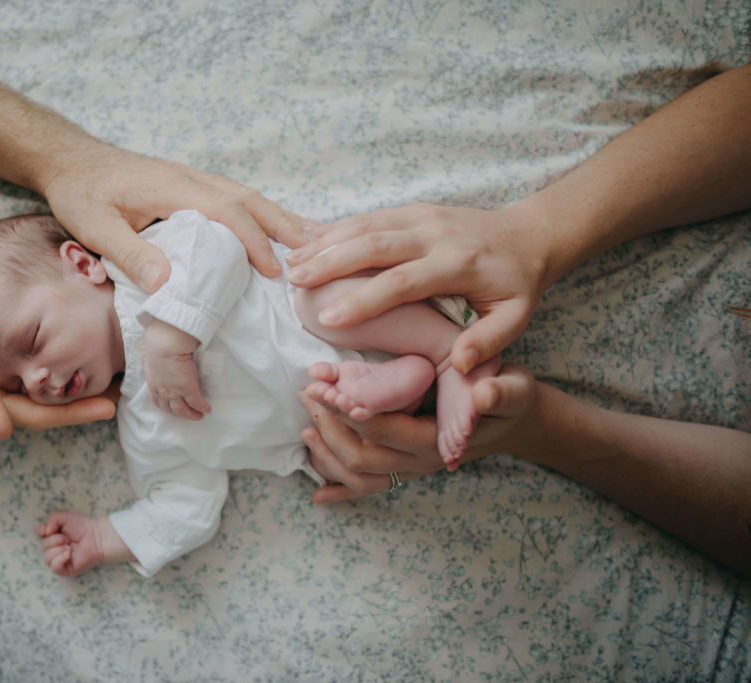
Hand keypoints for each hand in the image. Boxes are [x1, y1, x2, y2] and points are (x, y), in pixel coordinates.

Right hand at [0, 309, 115, 437]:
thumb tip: (2, 430)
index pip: (41, 411)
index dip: (75, 411)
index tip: (112, 406)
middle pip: (52, 390)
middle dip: (88, 389)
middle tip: (131, 379)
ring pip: (43, 366)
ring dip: (76, 362)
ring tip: (114, 350)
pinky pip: (26, 342)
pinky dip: (52, 338)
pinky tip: (76, 324)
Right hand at [36, 511, 105, 576]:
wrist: (96, 536)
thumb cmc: (83, 526)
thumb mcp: (64, 517)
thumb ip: (51, 519)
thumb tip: (45, 531)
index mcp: (53, 535)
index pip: (39, 534)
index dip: (42, 531)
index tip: (51, 529)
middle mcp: (55, 548)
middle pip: (43, 546)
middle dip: (55, 540)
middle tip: (68, 538)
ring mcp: (60, 559)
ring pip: (46, 558)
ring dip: (57, 550)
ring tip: (69, 547)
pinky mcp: (66, 569)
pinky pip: (54, 568)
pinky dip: (59, 560)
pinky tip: (68, 555)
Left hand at [42, 143, 307, 291]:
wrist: (69, 160)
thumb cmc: (81, 193)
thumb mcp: (96, 227)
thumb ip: (130, 254)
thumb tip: (168, 283)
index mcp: (174, 187)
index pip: (227, 211)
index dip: (253, 241)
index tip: (275, 270)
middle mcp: (190, 179)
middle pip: (249, 199)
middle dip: (283, 225)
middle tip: (316, 253)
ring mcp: (191, 180)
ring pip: (245, 196)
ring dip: (277, 218)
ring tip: (308, 242)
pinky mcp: (188, 186)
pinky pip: (233, 198)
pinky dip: (259, 215)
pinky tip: (271, 231)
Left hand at [143, 319, 210, 419]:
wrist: (165, 344)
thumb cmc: (159, 346)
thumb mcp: (153, 360)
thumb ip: (157, 367)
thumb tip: (162, 365)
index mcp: (153, 384)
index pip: (158, 401)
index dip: (166, 407)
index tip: (172, 409)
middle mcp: (162, 391)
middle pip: (170, 409)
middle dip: (180, 414)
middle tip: (188, 415)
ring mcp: (175, 392)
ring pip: (182, 410)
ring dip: (191, 415)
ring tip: (199, 416)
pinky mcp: (188, 389)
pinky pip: (196, 402)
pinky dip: (202, 407)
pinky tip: (207, 409)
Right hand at [284, 203, 549, 373]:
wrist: (529, 234)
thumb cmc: (518, 284)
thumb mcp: (515, 317)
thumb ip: (488, 341)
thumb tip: (458, 364)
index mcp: (457, 264)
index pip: (402, 282)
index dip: (363, 300)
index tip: (329, 319)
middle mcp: (435, 233)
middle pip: (374, 244)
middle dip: (330, 262)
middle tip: (293, 281)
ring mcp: (422, 216)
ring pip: (366, 225)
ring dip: (326, 243)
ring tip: (291, 263)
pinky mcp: (414, 209)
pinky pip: (369, 216)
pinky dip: (336, 229)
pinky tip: (310, 242)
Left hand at [299, 363, 536, 502]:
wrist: (516, 422)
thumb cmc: (510, 398)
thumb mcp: (514, 389)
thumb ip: (501, 394)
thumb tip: (482, 395)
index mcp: (438, 441)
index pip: (382, 429)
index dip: (348, 410)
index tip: (323, 386)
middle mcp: (420, 461)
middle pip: (362, 456)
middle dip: (328, 427)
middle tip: (307, 394)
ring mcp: (412, 469)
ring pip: (360, 476)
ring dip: (327, 455)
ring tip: (304, 427)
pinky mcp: (406, 469)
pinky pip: (369, 488)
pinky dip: (341, 491)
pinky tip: (317, 495)